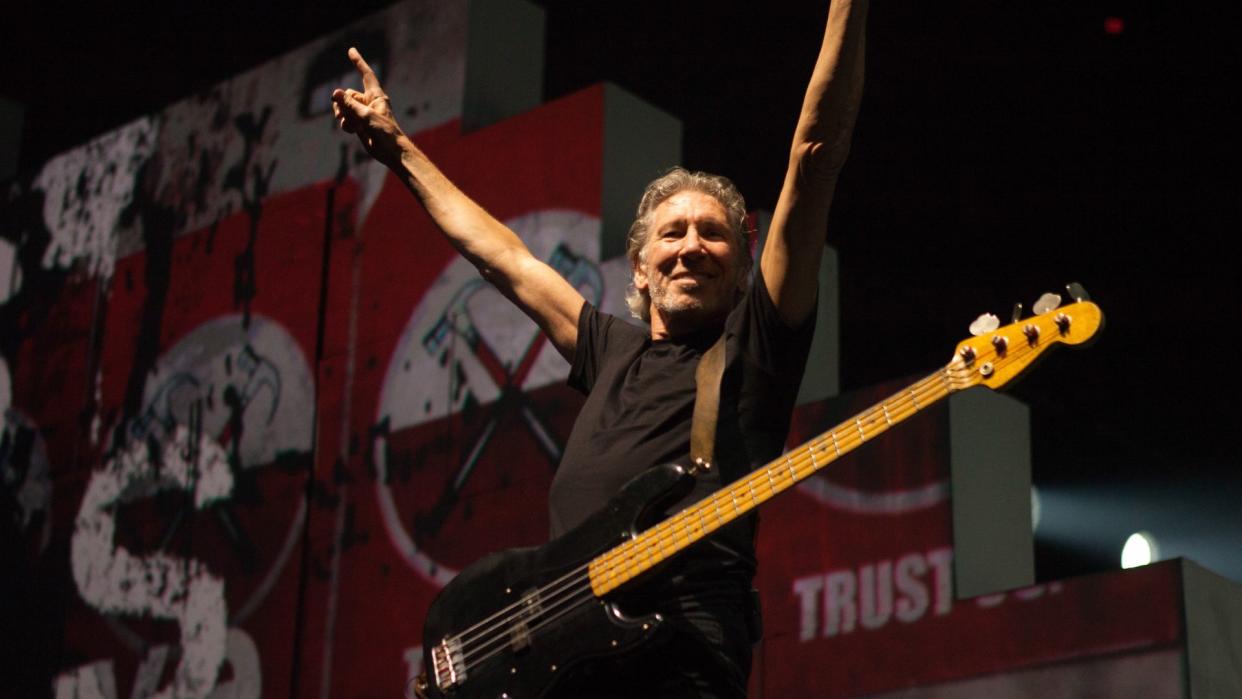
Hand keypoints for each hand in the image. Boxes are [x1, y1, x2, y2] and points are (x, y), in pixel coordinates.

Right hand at [332, 47, 404, 167]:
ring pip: (344, 107)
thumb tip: (335, 92)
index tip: (351, 50)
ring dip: (342, 114)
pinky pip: (345, 119)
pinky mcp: (359, 124)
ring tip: (350, 124)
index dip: (358, 62)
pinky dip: (346, 124)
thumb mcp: (365, 115)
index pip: (366, 74)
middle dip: (342, 103)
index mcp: (376, 96)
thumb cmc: (385, 132)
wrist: (390, 151)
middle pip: (348, 94)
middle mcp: (369, 102)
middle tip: (343, 113)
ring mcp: (363, 113)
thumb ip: (349, 104)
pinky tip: (352, 131)